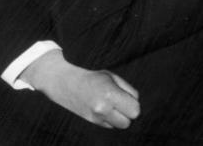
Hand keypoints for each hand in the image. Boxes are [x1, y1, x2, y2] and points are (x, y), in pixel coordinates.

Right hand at [22, 50, 140, 128]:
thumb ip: (128, 90)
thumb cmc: (93, 78)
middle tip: (120, 101)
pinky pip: (111, 126)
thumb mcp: (112, 77)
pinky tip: (103, 108)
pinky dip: (111, 119)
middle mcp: (103, 108)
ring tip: (112, 105)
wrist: (66, 84)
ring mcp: (96, 117)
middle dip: (128, 112)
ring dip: (120, 117)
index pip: (135, 110)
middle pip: (128, 121)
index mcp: (110, 94)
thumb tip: (137, 103)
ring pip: (120, 126)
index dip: (133, 103)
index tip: (127, 97)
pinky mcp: (92, 122)